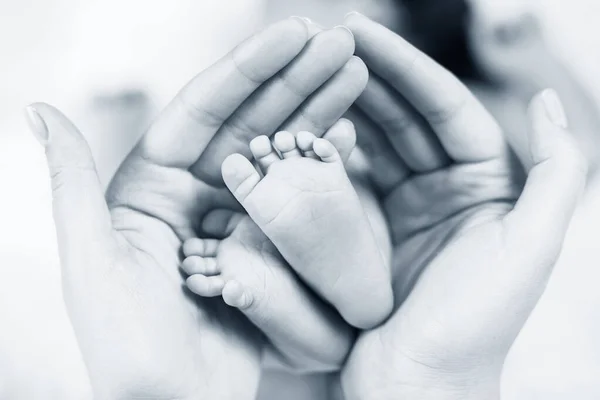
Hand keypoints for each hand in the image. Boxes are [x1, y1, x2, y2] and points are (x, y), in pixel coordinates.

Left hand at [26, 18, 366, 399]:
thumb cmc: (126, 347)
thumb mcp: (92, 260)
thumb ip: (71, 182)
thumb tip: (39, 106)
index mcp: (152, 187)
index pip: (206, 111)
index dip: (252, 68)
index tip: (295, 32)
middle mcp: (193, 196)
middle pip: (251, 124)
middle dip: (296, 81)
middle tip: (340, 45)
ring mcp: (234, 221)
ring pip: (279, 155)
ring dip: (316, 114)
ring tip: (355, 75)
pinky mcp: (263, 249)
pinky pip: (296, 200)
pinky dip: (323, 168)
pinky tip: (349, 138)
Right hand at [340, 13, 586, 398]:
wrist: (414, 390)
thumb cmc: (473, 328)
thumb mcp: (531, 248)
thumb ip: (558, 173)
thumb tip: (546, 101)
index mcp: (485, 186)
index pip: (444, 109)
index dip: (406, 67)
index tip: (362, 32)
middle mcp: (443, 191)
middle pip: (403, 117)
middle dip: (369, 75)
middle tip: (327, 40)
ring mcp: (400, 209)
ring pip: (371, 143)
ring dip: (344, 106)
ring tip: (311, 72)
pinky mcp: (365, 231)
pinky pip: (345, 180)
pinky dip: (326, 152)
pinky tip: (304, 124)